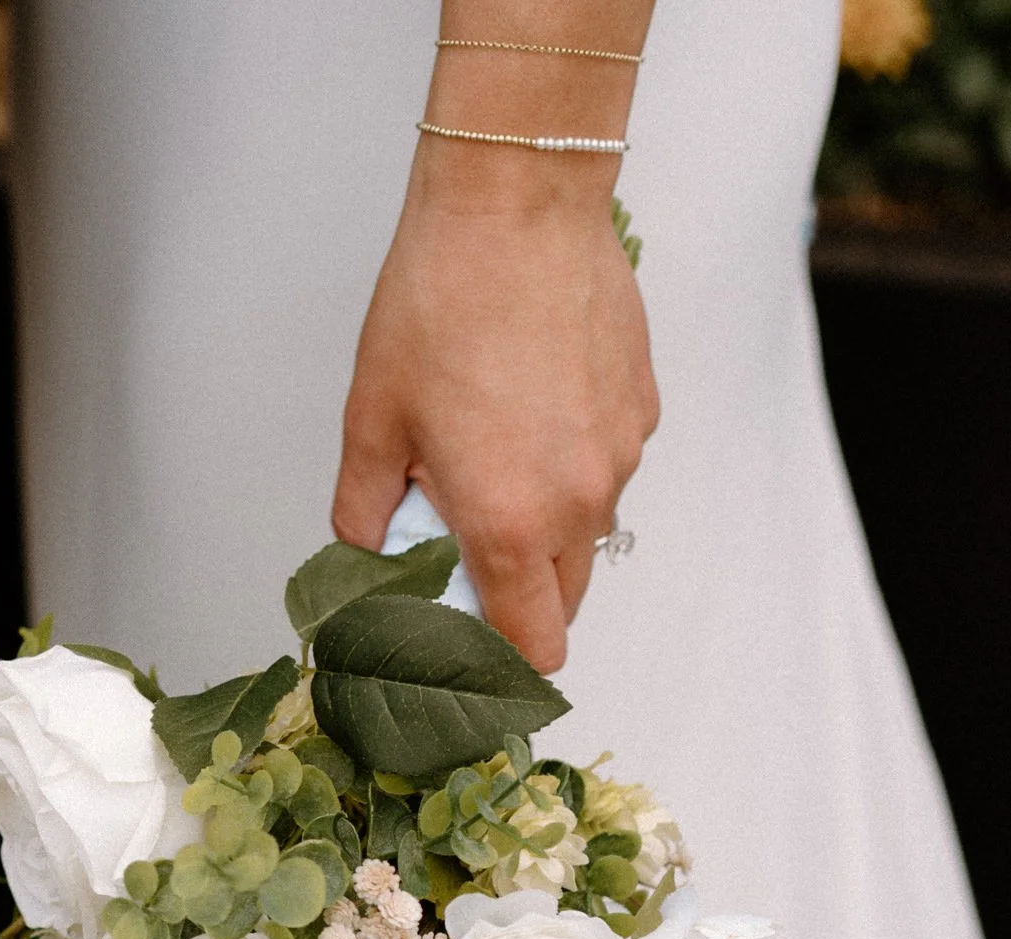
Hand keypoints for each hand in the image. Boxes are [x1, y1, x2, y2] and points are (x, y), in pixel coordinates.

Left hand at [333, 164, 656, 673]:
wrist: (517, 205)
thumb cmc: (438, 305)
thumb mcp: (372, 421)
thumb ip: (367, 509)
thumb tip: (369, 550)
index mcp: (510, 522)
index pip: (530, 646)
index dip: (497, 661)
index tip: (462, 643)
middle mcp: (581, 501)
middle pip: (562, 602)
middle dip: (514, 596)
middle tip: (457, 549)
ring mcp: (622, 454)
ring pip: (588, 532)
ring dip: (543, 525)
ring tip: (486, 457)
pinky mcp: (642, 407)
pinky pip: (608, 466)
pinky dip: (571, 463)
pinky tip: (526, 406)